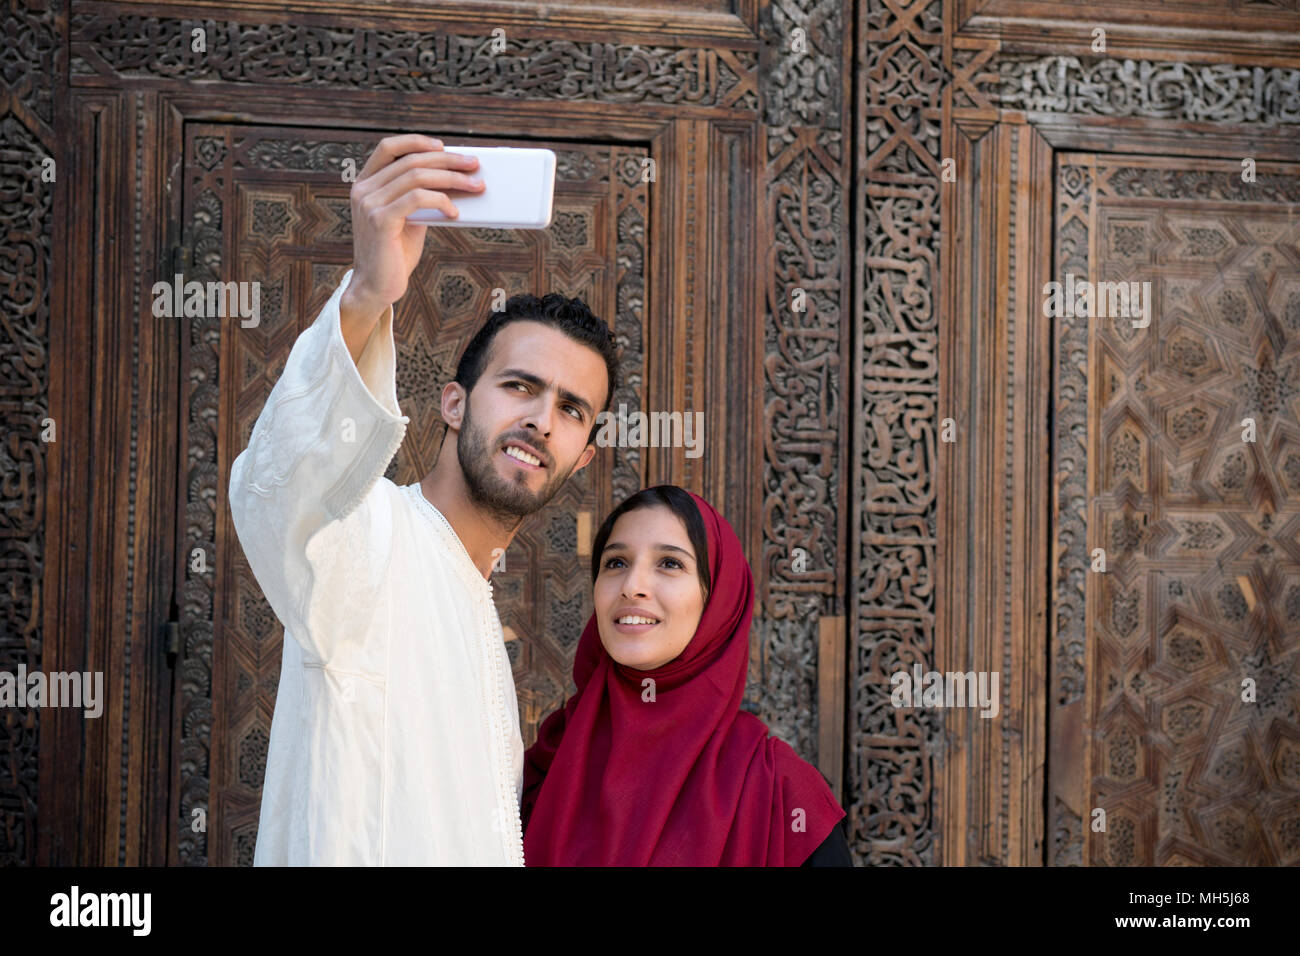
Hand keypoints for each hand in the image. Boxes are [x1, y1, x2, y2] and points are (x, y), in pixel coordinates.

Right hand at [342, 134, 484, 319]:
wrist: (376, 287)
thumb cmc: (395, 253)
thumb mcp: (409, 218)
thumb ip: (420, 197)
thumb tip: (455, 180)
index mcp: (366, 184)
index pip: (389, 147)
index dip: (417, 142)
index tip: (443, 146)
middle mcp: (363, 189)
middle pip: (411, 160)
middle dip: (448, 160)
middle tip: (474, 165)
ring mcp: (369, 203)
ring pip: (417, 176)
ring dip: (452, 179)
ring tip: (475, 186)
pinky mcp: (379, 220)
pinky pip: (417, 198)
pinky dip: (441, 201)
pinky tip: (455, 212)